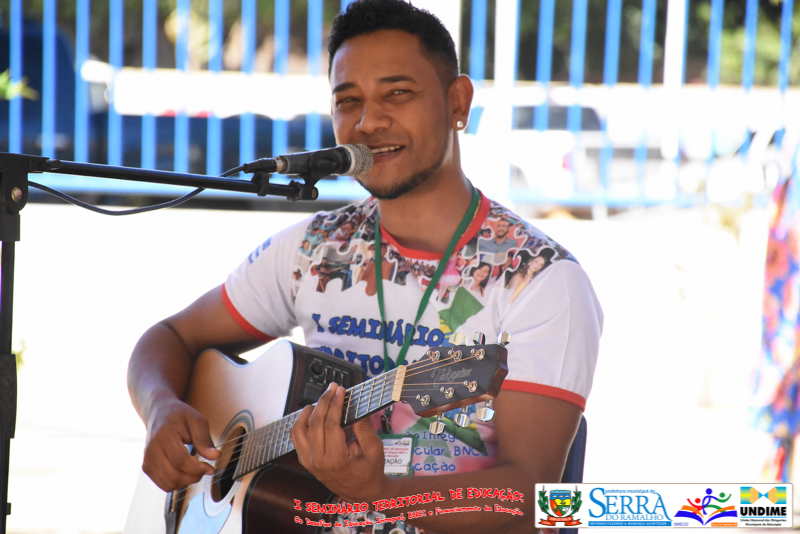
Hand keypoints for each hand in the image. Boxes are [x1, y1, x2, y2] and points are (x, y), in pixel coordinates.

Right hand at [142, 397, 219, 491]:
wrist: (159, 413)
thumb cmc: (180, 416)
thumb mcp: (196, 421)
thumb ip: (204, 439)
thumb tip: (215, 456)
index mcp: (163, 435)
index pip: (180, 460)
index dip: (197, 468)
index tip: (210, 468)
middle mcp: (151, 449)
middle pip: (173, 475)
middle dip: (193, 477)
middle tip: (205, 469)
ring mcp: (147, 460)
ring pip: (168, 484)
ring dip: (186, 482)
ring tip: (196, 471)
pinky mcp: (147, 467)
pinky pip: (163, 485)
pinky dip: (177, 483)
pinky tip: (185, 472)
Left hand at [291, 383, 385, 502]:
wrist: (362, 493)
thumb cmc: (370, 472)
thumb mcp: (374, 449)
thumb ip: (364, 428)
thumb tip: (356, 406)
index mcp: (336, 459)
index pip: (330, 424)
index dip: (335, 403)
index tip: (340, 390)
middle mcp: (318, 461)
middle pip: (314, 423)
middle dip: (323, 401)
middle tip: (332, 389)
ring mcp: (308, 461)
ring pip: (299, 429)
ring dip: (308, 411)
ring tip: (320, 401)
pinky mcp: (305, 460)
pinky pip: (296, 437)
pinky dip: (301, 422)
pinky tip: (312, 413)